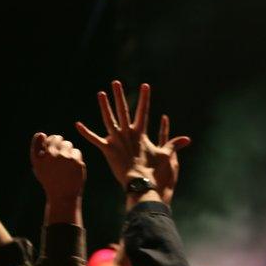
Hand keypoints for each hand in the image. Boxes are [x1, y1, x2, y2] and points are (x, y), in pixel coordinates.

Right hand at [30, 133, 86, 202]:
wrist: (63, 195)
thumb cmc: (50, 180)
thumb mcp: (38, 166)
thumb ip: (37, 148)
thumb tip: (42, 133)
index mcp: (41, 156)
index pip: (46, 138)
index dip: (51, 141)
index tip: (53, 148)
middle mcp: (52, 156)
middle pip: (59, 139)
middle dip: (60, 144)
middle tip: (62, 155)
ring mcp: (65, 158)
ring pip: (69, 144)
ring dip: (68, 150)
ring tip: (66, 162)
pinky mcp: (76, 162)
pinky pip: (77, 152)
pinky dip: (76, 157)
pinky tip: (73, 166)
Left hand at [75, 80, 189, 200]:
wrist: (142, 183)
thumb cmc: (154, 171)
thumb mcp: (165, 156)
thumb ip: (173, 145)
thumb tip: (188, 140)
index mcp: (140, 133)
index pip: (143, 111)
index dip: (144, 98)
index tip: (145, 85)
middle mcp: (128, 133)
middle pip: (123, 110)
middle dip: (120, 95)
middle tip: (116, 82)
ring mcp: (117, 140)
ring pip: (108, 119)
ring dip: (104, 106)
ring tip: (101, 93)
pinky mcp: (108, 149)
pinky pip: (94, 139)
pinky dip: (86, 133)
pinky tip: (77, 124)